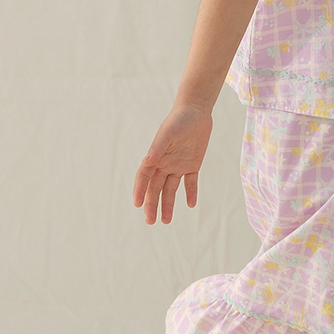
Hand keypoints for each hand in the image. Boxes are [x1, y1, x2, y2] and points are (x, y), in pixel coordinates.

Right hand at [132, 102, 212, 224]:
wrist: (196, 112)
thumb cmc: (179, 120)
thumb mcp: (168, 133)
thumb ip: (158, 148)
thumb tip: (146, 162)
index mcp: (155, 157)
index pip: (144, 178)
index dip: (140, 190)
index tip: (137, 204)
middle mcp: (164, 164)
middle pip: (155, 188)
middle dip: (152, 204)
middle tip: (150, 221)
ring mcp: (178, 166)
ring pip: (170, 190)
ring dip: (168, 205)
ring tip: (166, 221)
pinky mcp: (192, 165)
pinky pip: (190, 183)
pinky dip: (191, 193)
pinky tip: (191, 205)